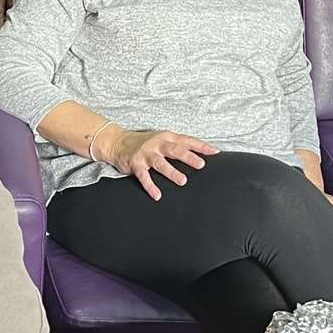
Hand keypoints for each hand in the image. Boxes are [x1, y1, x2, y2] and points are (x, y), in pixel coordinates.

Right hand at [99, 127, 219, 200]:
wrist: (117, 142)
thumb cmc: (144, 142)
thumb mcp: (162, 139)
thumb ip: (178, 145)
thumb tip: (199, 155)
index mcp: (166, 137)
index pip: (187, 140)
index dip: (201, 146)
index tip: (215, 152)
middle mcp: (157, 144)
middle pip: (175, 150)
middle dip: (188, 157)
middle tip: (201, 165)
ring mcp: (146, 153)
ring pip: (160, 163)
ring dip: (171, 172)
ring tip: (182, 181)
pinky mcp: (135, 164)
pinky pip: (144, 176)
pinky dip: (150, 186)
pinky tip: (157, 195)